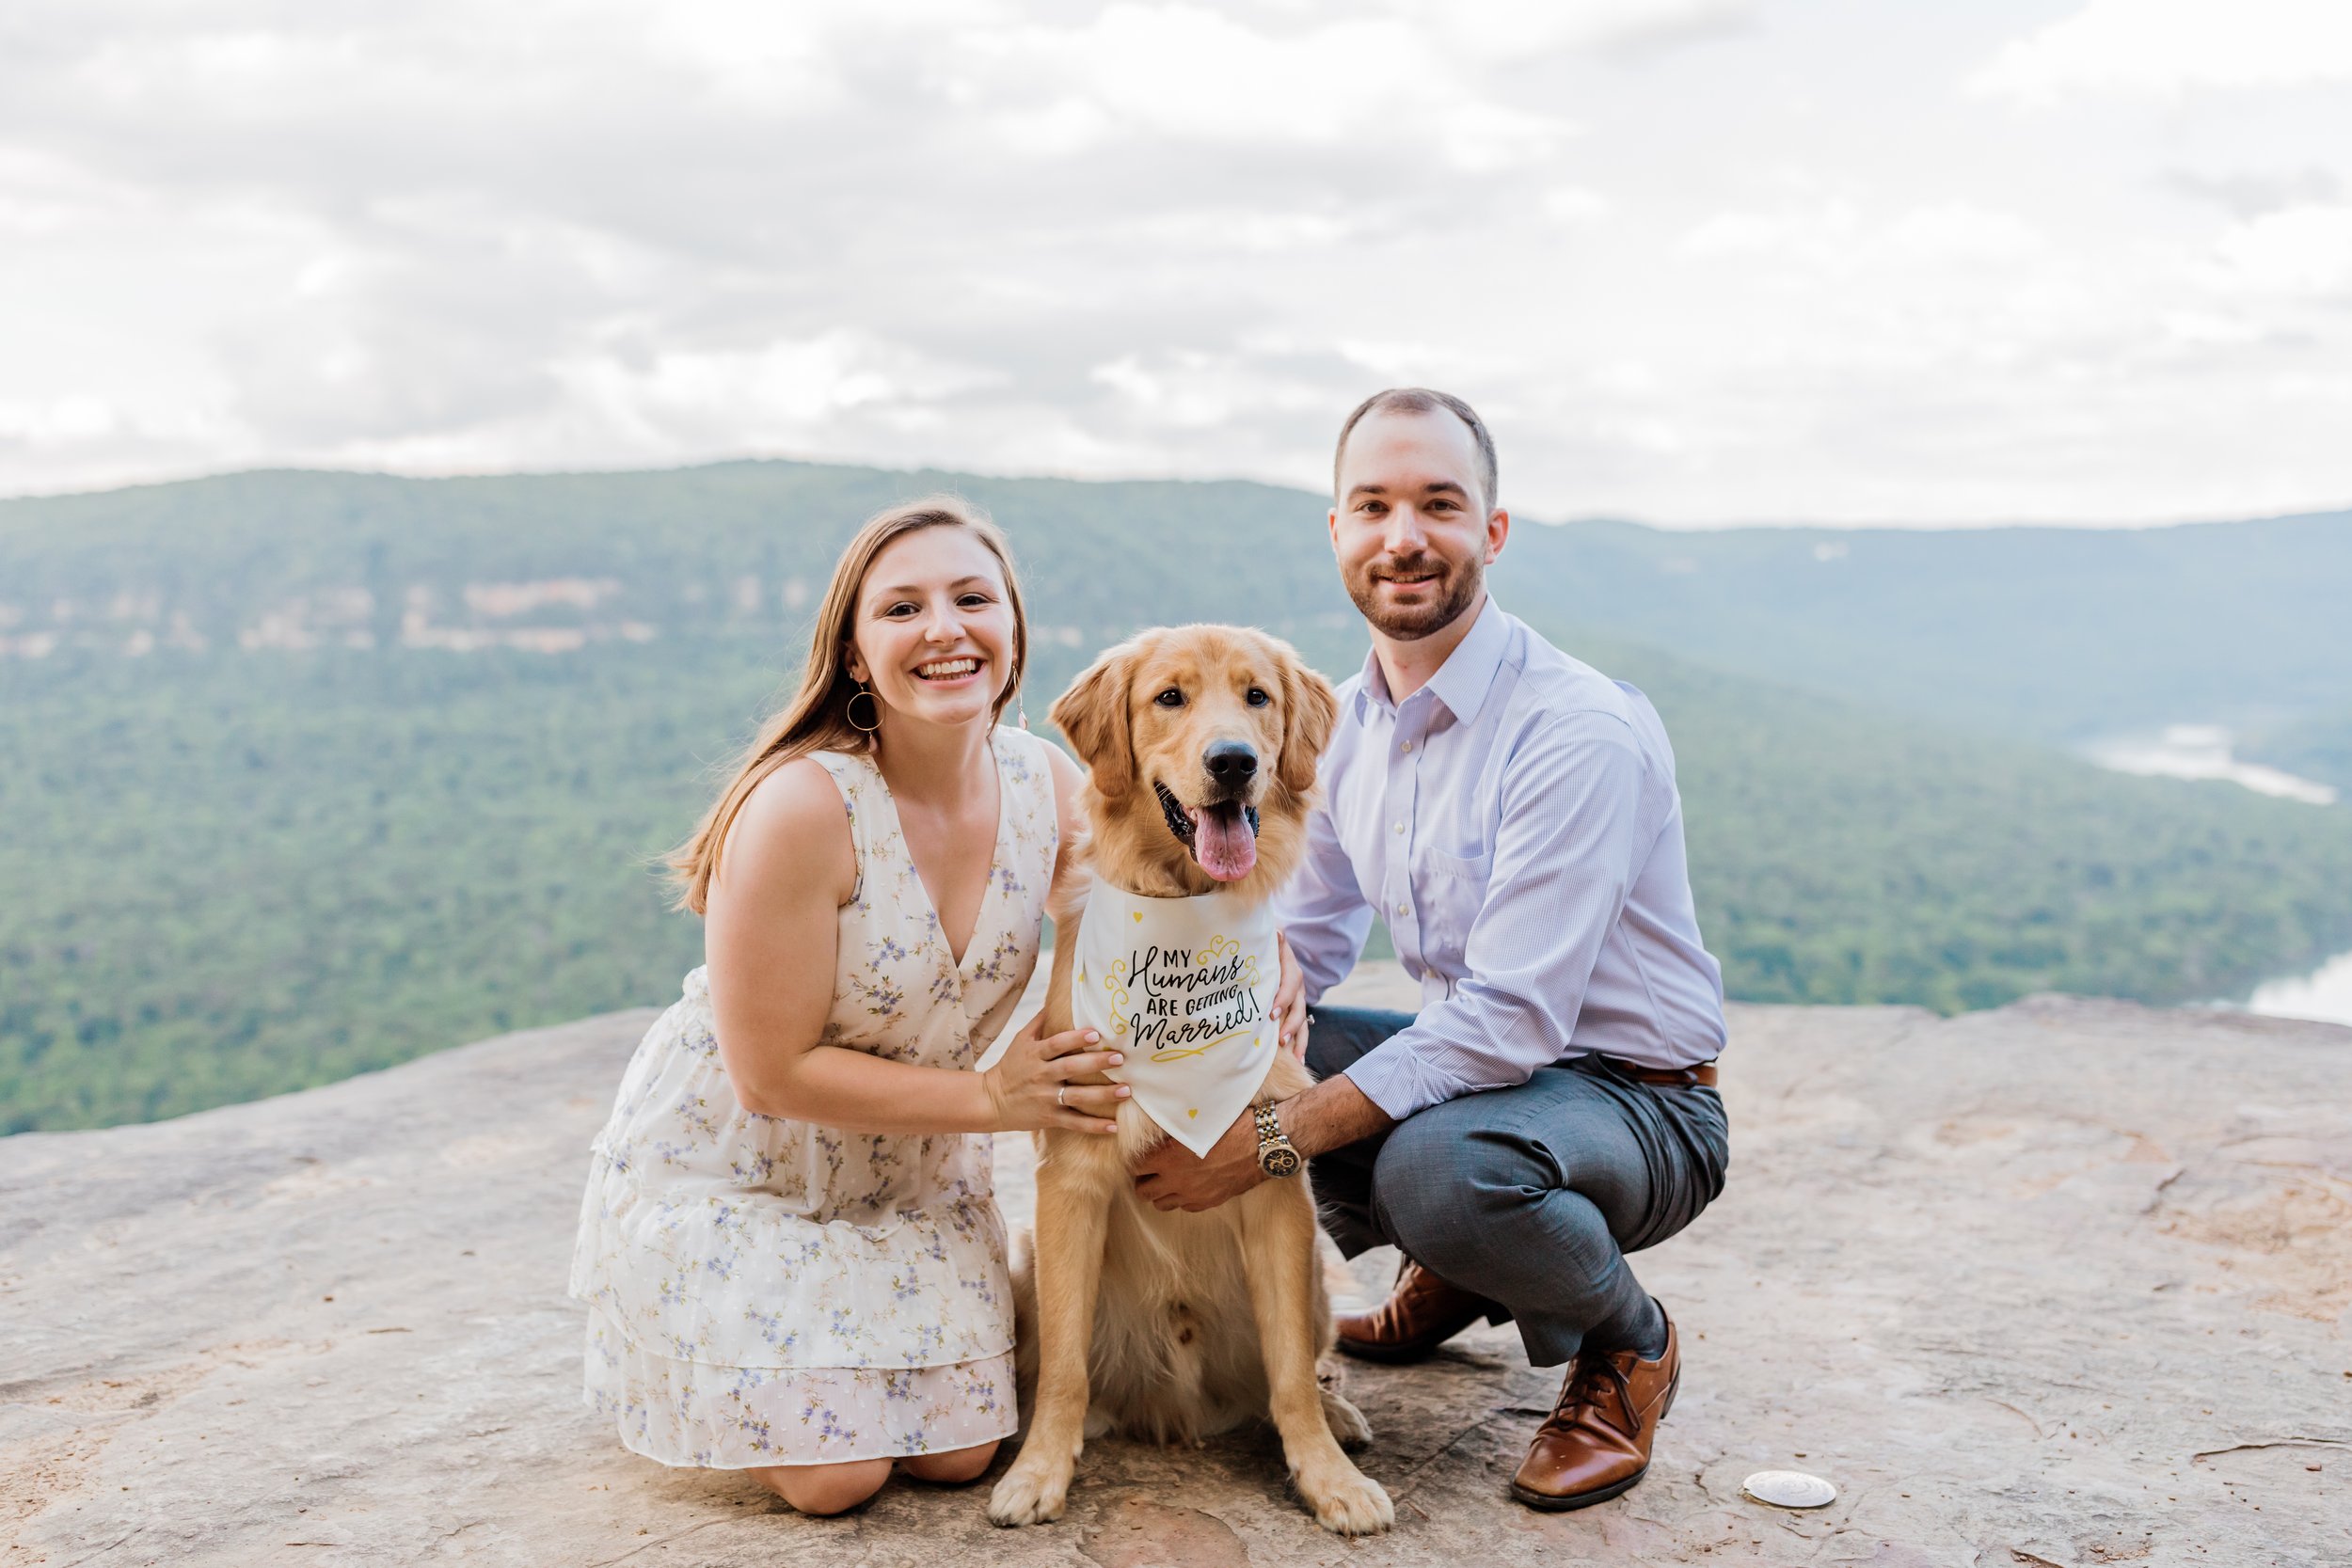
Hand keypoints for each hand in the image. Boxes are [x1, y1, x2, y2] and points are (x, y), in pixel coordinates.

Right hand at [984, 1014, 1128, 1133]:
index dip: (1076, 1038)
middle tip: (1120, 1058)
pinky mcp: (1049, 1118)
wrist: (990, 1101)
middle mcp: (1041, 1076)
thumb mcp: (1020, 1040)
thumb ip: (1040, 1021)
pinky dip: (1093, 1126)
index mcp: (1035, 1054)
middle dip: (1096, 1063)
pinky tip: (1114, 1126)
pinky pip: (1074, 1122)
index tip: (1097, 1034)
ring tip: (1126, 1091)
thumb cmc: (1011, 1065)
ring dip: (1103, 1095)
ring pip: (1077, 1097)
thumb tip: (1059, 995)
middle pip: (1071, 1068)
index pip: (1057, 1044)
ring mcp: (1045, 1098)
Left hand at [1132, 1105, 1268, 1211]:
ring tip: (1168, 1180)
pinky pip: (1186, 1207)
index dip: (1136, 1161)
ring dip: (1161, 1192)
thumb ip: (1174, 1127)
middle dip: (1144, 1180)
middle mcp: (1177, 1180)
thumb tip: (1160, 1121)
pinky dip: (1183, 1198)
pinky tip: (1189, 1185)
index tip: (1142, 1155)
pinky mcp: (1209, 1202)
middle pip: (1143, 1191)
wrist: (1262, 1144)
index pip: (1135, 1166)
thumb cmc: (1231, 1125)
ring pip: (1161, 1204)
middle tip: (1151, 1170)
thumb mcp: (1197, 1121)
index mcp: (1169, 1157)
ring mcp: (1193, 1194)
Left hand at [1273, 931, 1308, 1060]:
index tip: (1271, 1014)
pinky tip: (1297, 1061)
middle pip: (1299, 1008)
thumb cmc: (1268, 948)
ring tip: (1295, 1058)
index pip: (1290, 986)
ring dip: (1299, 1040)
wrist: (1277, 950)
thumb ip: (1274, 941)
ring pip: (1304, 1022)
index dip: (1282, 1000)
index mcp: (1291, 971)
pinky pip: (1302, 1029)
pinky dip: (1300, 1045)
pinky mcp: (1296, 1011)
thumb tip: (1277, 932)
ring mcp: (1299, 1000)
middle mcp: (1298, 987)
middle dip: (1291, 1025)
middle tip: (1280, 1040)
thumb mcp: (1270, 942)